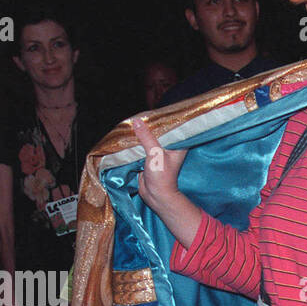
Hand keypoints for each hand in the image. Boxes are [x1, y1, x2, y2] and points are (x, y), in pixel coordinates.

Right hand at [130, 116, 201, 248]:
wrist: (156, 196)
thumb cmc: (162, 176)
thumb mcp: (155, 153)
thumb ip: (146, 137)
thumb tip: (137, 121)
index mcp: (177, 145)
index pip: (173, 126)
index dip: (165, 118)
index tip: (155, 110)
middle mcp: (169, 147)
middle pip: (159, 131)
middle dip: (149, 124)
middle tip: (139, 114)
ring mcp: (158, 152)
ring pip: (149, 138)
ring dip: (141, 133)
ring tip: (132, 121)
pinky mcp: (148, 158)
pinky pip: (142, 146)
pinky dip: (136, 141)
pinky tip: (129, 133)